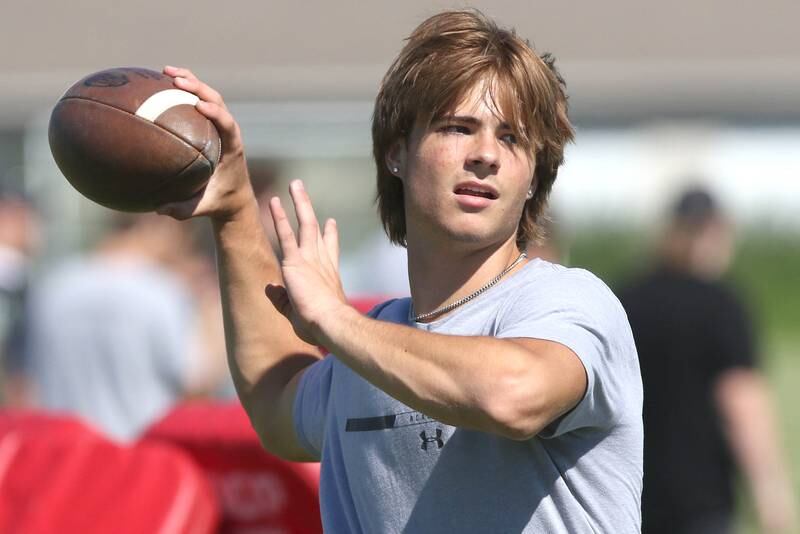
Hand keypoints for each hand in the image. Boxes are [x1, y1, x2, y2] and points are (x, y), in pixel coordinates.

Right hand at [156, 65, 252, 220]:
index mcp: (233, 149)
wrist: (235, 198)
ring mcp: (221, 127)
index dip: (216, 113)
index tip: (199, 105)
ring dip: (191, 81)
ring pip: (210, 97)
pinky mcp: (212, 127)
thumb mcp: (202, 208)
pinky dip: (184, 92)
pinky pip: (199, 103)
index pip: (228, 125)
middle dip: (198, 88)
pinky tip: (161, 84)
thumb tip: (158, 208)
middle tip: (176, 79)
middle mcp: (229, 133)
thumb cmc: (219, 202)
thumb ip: (183, 209)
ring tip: (167, 71)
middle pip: (218, 102)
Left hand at [269, 180, 348, 343]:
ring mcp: (310, 259)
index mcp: (328, 275)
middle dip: (309, 210)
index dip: (330, 236)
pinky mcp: (296, 261)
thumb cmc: (321, 326)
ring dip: (299, 202)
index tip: (330, 222)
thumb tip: (270, 288)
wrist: (332, 325)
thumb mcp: (298, 313)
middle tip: (303, 193)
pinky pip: (286, 234)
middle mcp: (321, 262)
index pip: (329, 251)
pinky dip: (280, 217)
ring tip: (294, 184)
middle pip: (316, 230)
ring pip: (305, 224)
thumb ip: (283, 300)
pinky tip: (273, 201)